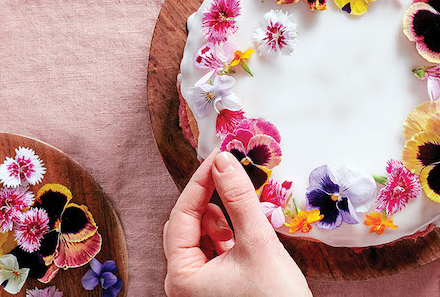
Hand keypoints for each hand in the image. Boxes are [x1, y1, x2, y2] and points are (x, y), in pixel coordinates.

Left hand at [163, 150, 311, 296]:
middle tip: (230, 172)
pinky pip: (213, 250)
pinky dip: (227, 233)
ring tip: (243, 206)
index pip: (182, 215)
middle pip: (187, 225)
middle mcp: (182, 283)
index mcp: (181, 276)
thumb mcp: (257, 243)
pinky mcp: (215, 287)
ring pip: (201, 236)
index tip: (219, 156)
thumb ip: (238, 199)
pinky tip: (245, 225)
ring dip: (220, 216)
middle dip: (209, 199)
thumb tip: (223, 161)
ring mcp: (198, 286)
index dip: (200, 182)